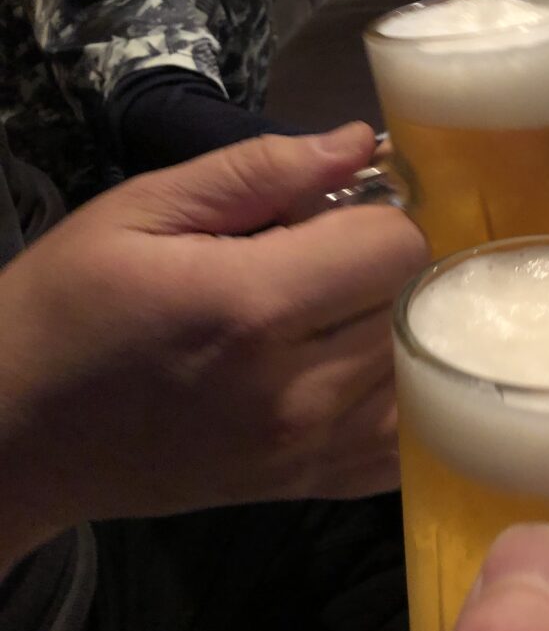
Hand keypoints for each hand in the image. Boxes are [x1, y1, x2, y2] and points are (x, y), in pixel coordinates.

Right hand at [0, 123, 427, 567]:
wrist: (17, 439)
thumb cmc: (67, 310)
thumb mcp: (139, 213)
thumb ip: (259, 171)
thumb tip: (362, 141)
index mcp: (252, 306)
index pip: (396, 246)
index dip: (374, 216)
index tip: (332, 218)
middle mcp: (298, 389)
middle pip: (417, 302)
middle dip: (384, 268)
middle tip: (328, 264)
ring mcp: (311, 450)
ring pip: (426, 367)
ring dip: (401, 329)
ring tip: (339, 313)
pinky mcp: (314, 488)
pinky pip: (411, 440)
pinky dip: (403, 397)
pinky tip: (355, 371)